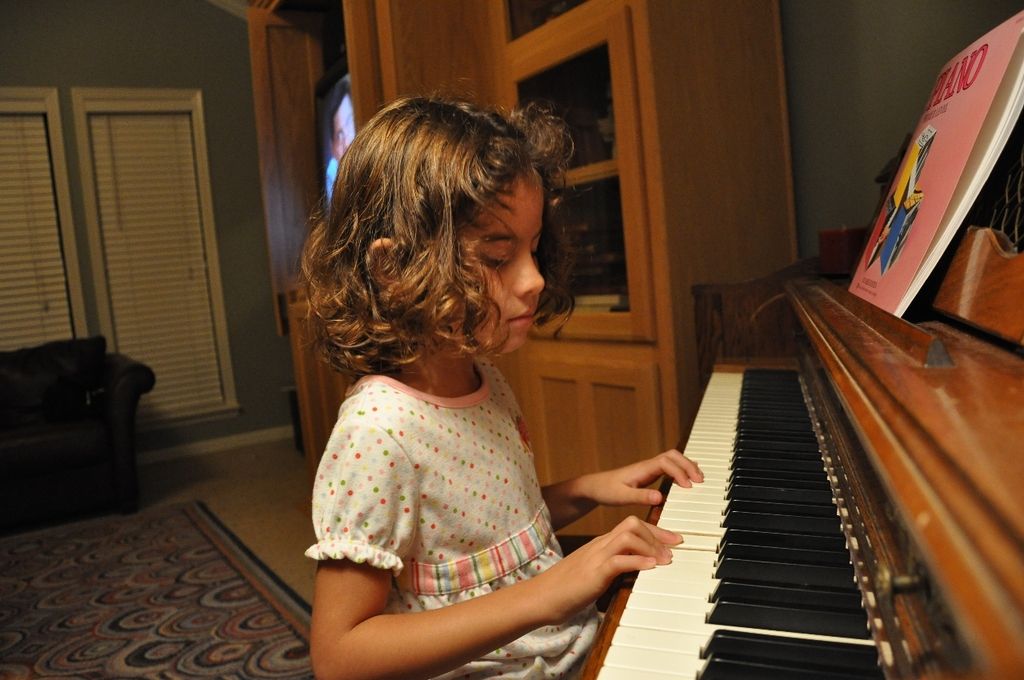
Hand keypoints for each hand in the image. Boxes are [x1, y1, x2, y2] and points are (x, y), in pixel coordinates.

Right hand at [532, 515, 681, 623]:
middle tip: (675, 549)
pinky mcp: (593, 573)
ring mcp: (596, 557)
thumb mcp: (596, 574)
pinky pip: (618, 560)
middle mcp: (600, 545)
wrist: (541, 597)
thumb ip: (614, 568)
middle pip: (632, 524)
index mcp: (601, 544)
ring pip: (627, 536)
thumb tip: (637, 571)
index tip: (674, 541)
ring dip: (650, 546)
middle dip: (658, 534)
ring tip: (664, 560)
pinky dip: (637, 561)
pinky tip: (650, 567)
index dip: (656, 531)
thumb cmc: (567, 589)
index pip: (632, 526)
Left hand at [583, 449, 702, 507]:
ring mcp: (649, 468)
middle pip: (673, 456)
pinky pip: (669, 467)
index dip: (679, 472)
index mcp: (643, 469)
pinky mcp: (649, 474)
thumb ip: (641, 497)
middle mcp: (648, 465)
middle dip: (689, 465)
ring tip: (699, 479)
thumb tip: (660, 497)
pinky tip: (687, 478)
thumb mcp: (622, 496)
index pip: (666, 463)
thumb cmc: (606, 490)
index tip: (689, 486)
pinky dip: (681, 470)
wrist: (594, 486)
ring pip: (673, 459)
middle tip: (701, 480)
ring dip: (687, 466)